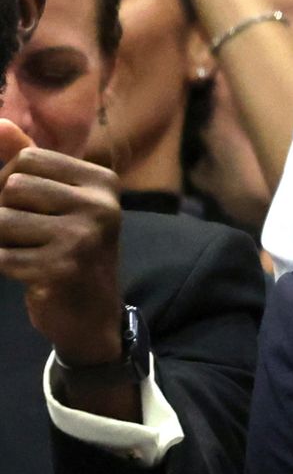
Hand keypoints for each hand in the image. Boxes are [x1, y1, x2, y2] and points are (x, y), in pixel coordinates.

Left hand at [0, 120, 122, 365]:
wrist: (92, 314)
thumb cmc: (68, 248)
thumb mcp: (57, 200)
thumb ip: (26, 159)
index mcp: (102, 182)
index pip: (27, 159)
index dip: (9, 182)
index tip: (28, 208)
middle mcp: (100, 205)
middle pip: (13, 185)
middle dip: (4, 211)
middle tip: (26, 235)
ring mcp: (84, 238)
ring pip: (2, 220)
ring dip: (2, 240)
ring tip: (27, 253)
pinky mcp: (63, 269)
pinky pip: (2, 256)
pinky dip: (4, 265)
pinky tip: (27, 273)